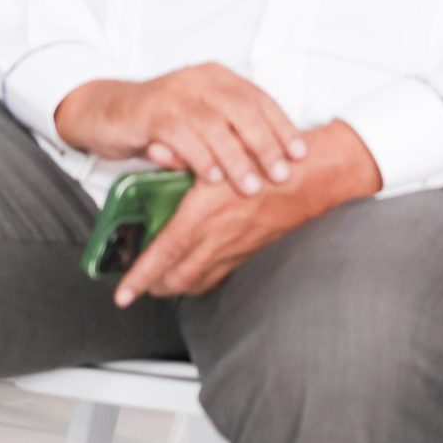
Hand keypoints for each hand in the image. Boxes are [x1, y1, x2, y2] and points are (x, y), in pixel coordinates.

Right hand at [54, 62, 308, 195]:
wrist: (104, 113)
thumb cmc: (159, 122)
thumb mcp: (200, 123)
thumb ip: (230, 134)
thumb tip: (274, 161)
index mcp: (216, 77)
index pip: (258, 99)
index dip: (282, 127)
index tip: (300, 154)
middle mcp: (197, 79)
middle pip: (241, 110)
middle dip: (265, 145)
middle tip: (280, 175)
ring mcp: (172, 94)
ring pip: (213, 125)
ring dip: (235, 158)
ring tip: (248, 186)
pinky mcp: (148, 112)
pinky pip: (180, 135)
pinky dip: (199, 157)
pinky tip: (211, 177)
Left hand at [114, 120, 380, 305]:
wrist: (320, 175)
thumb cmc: (271, 159)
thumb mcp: (222, 149)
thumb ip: (182, 154)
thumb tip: (154, 150)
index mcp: (205, 215)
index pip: (164, 255)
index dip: (140, 277)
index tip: (122, 293)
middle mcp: (221, 239)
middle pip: (177, 277)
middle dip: (153, 285)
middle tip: (135, 283)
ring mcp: (239, 250)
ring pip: (199, 281)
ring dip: (176, 284)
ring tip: (159, 280)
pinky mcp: (254, 251)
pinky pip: (221, 275)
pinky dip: (202, 278)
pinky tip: (195, 270)